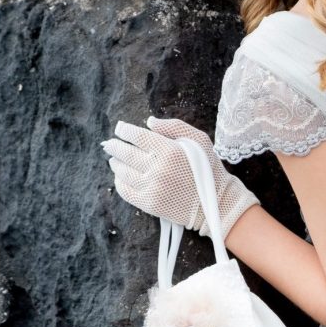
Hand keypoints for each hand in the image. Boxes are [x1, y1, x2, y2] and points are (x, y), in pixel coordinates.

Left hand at [101, 116, 259, 240]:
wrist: (216, 203)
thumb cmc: (209, 169)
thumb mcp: (200, 140)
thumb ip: (175, 127)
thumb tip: (150, 122)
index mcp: (170, 151)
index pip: (138, 137)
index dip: (125, 131)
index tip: (120, 128)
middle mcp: (158, 168)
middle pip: (125, 153)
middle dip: (114, 146)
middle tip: (109, 144)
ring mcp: (152, 187)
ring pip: (122, 172)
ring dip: (115, 163)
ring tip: (114, 160)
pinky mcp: (149, 204)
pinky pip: (125, 190)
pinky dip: (119, 181)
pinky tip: (121, 176)